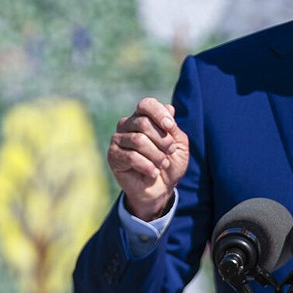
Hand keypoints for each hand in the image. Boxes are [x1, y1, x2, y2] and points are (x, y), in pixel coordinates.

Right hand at [107, 97, 189, 220]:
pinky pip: (131, 157)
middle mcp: (128, 124)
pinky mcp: (113, 156)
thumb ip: (173, 128)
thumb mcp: (179, 144)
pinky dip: (147, 166)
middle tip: (170, 151)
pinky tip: (153, 172)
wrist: (161, 188)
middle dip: (162, 139)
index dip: (159, 113)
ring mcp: (118, 139)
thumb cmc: (170, 162)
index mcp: (144, 117)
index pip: (146, 104)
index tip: (170, 127)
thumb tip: (169, 108)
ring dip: (156, 155)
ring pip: (138, 140)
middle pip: (143, 123)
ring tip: (162, 164)